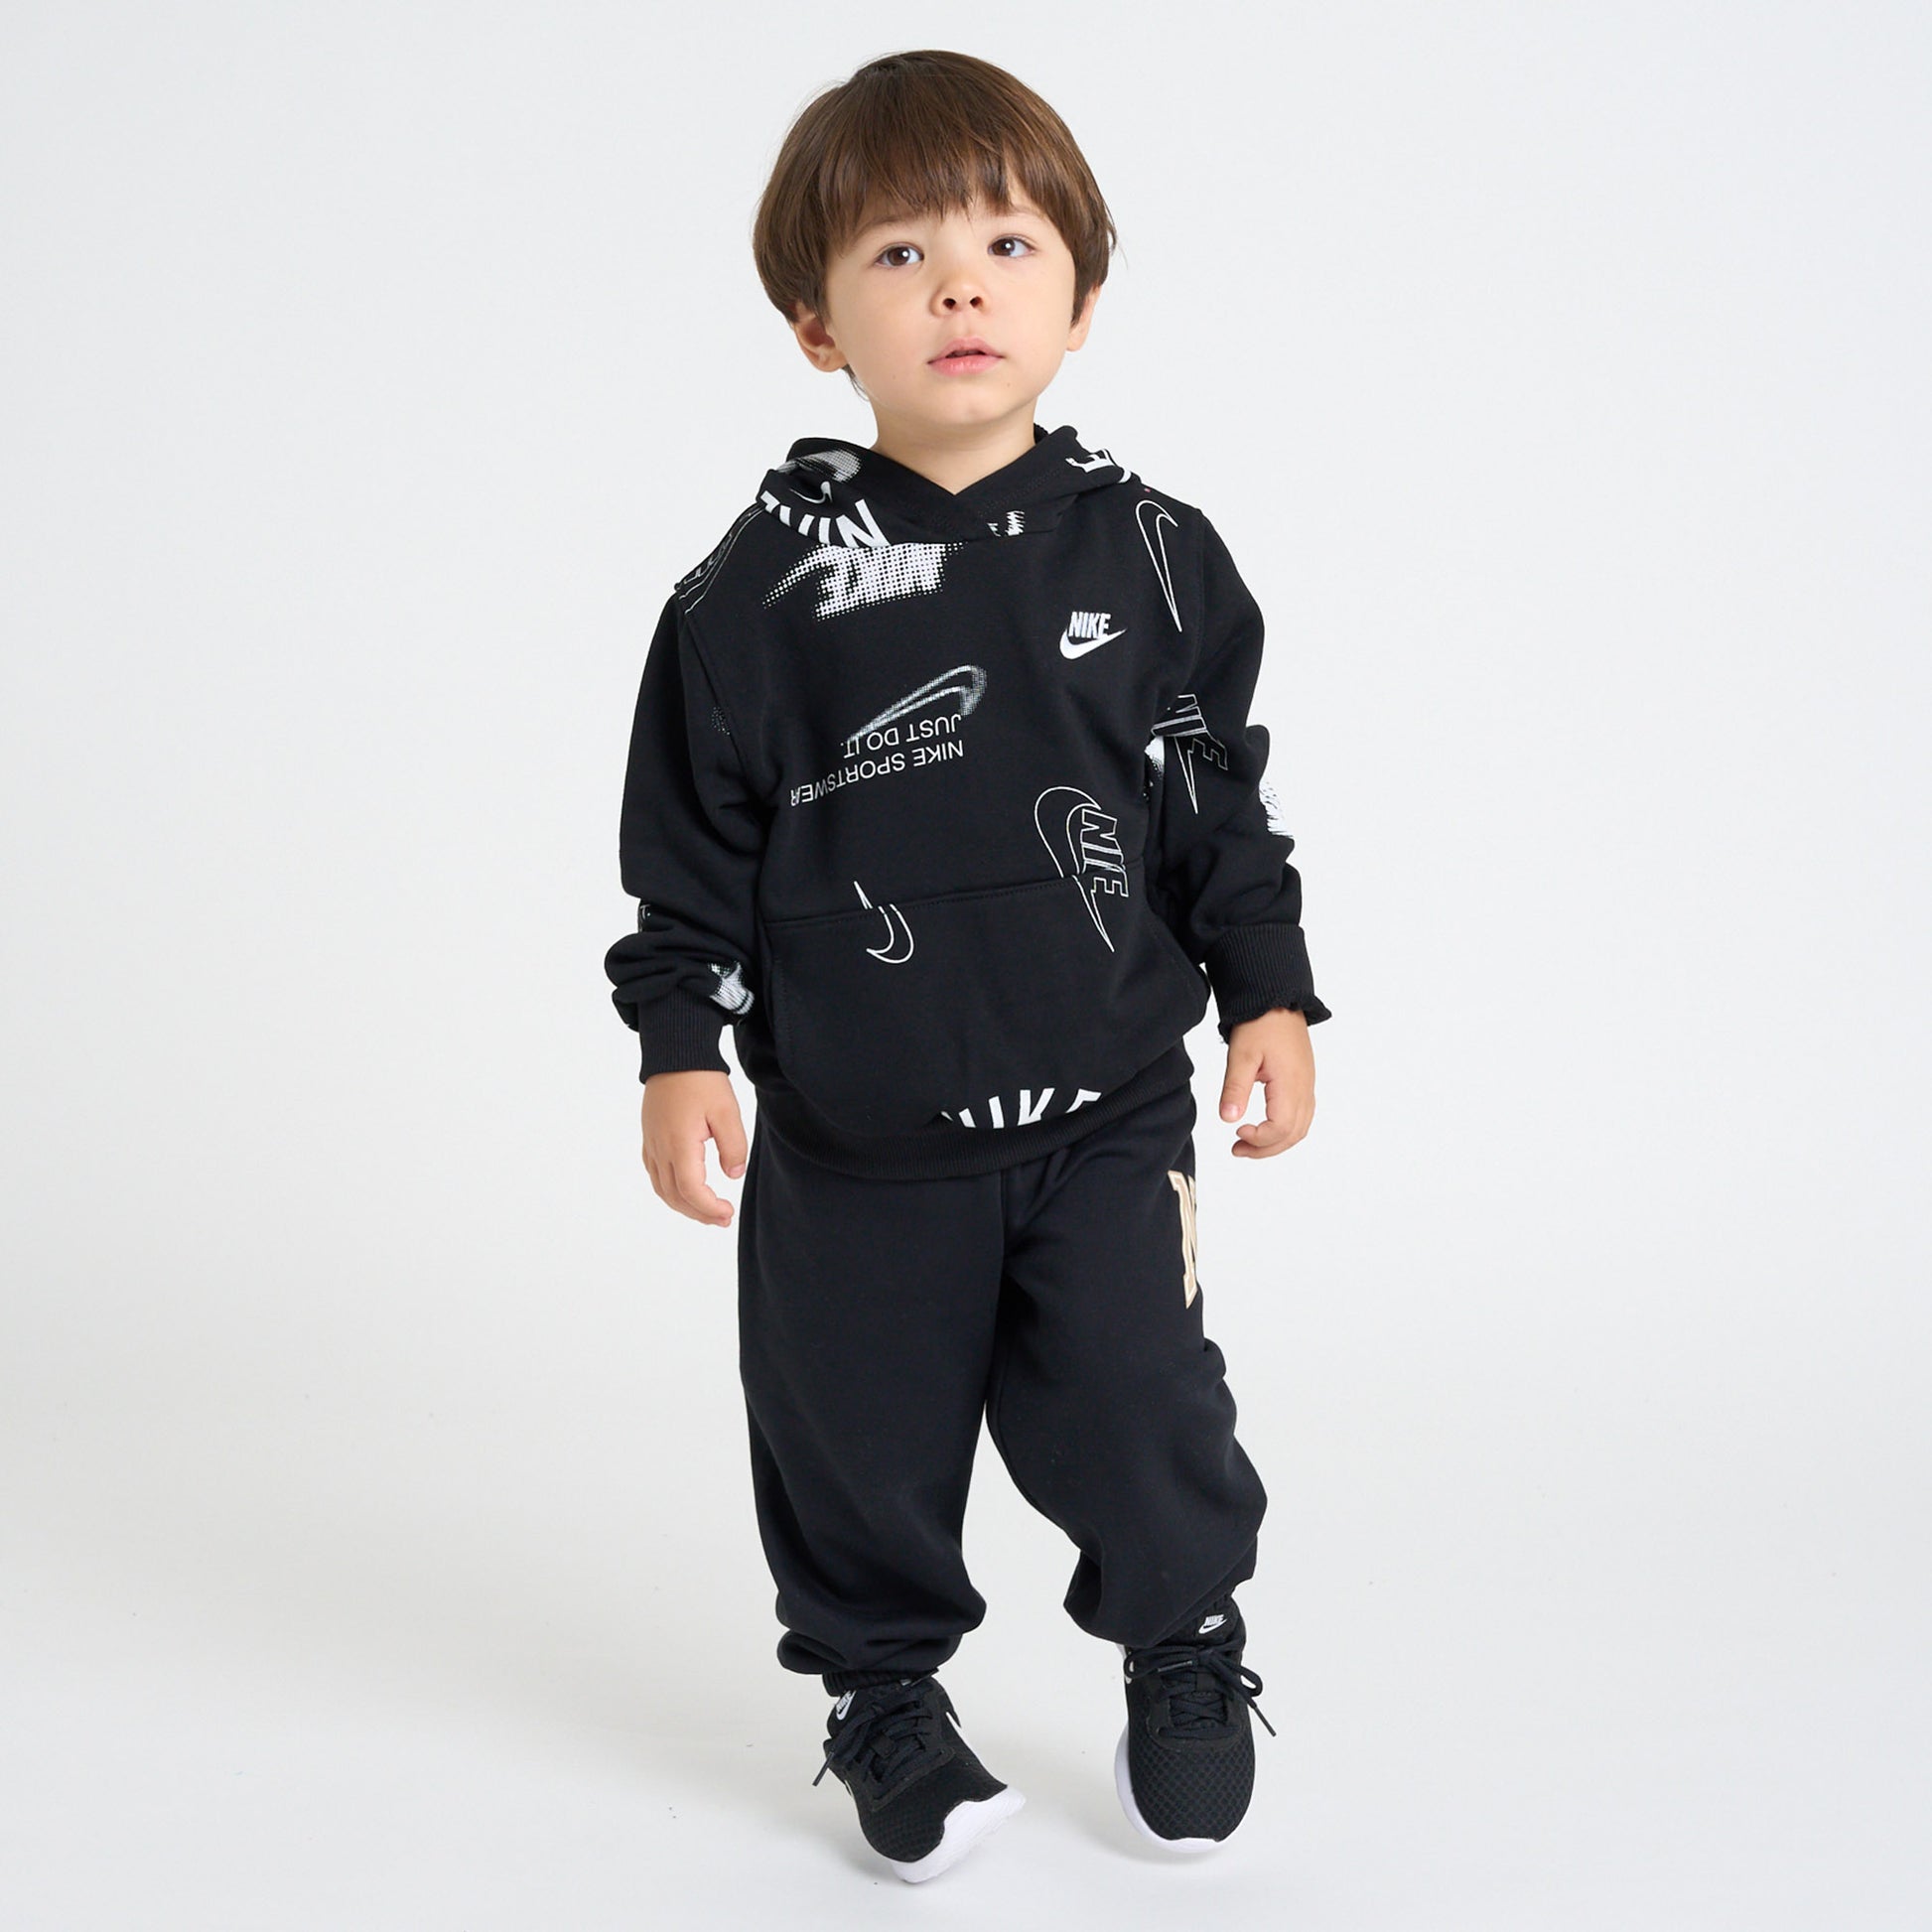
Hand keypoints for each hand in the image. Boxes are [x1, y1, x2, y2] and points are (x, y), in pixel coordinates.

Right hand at [640, 1069, 747, 1225]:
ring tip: (707, 1212)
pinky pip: (656, 1175)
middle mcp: (660, 1149)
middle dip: (699, 1213)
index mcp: (679, 1145)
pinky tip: (686, 1191)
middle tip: (723, 1219)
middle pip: (675, 1196)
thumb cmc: (701, 1080)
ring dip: (684, 1206)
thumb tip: (733, 1175)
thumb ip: (733, 1145)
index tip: (728, 1213)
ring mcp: (651, 1144)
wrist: (674, 1054)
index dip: (709, 1208)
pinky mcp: (650, 1138)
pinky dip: (670, 1191)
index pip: (691, 1191)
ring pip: (662, 1189)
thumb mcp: (726, 1111)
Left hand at [1219, 1008, 1315, 1158]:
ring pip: (1300, 1128)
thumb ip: (1235, 1088)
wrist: (1277, 999)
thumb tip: (1228, 1119)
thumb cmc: (1260, 1023)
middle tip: (1237, 1149)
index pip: (1282, 1128)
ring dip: (1276, 1142)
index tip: (1237, 1132)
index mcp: (1291, 1083)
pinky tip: (1265, 1127)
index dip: (1259, 1139)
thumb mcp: (1241, 1055)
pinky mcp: (1304, 1081)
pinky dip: (1285, 1130)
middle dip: (1265, 1148)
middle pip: (1293, 1134)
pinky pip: (1302, 1116)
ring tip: (1248, 1143)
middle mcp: (1304, 1088)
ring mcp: (1307, 1085)